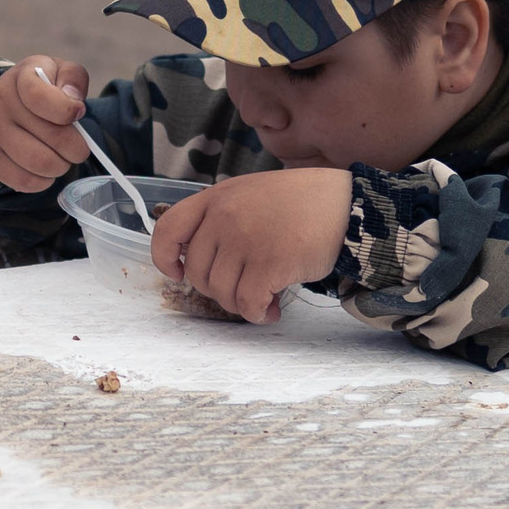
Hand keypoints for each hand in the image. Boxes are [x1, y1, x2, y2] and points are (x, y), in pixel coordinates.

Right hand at [0, 56, 90, 192]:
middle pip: (54, 137)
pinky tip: (44, 169)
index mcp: (20, 78)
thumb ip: (73, 78)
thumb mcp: (57, 70)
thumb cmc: (37, 91)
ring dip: (61, 166)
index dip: (69, 110)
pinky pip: (25, 182)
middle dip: (76, 147)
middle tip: (76, 146)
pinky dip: (43, 180)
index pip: (41, 98)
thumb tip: (76, 105)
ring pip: (41, 164)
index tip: (78, 112)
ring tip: (60, 158)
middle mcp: (0, 104)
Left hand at [150, 169, 353, 324]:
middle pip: (197, 272)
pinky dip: (256, 314)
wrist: (344, 203)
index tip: (178, 273)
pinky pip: (247, 303)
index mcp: (215, 198)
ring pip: (221, 292)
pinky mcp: (269, 263)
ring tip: (261, 301)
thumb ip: (223, 220)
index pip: (166, 231)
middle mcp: (224, 217)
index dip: (164, 258)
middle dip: (217, 290)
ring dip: (239, 305)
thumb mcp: (250, 194)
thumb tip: (207, 267)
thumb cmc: (300, 202)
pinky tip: (271, 309)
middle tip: (242, 290)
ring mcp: (245, 239)